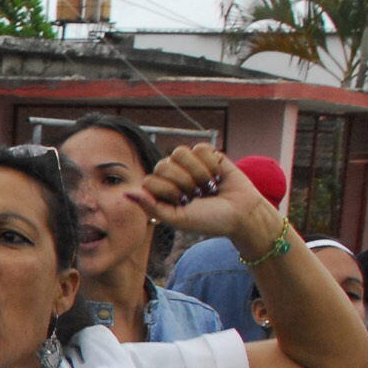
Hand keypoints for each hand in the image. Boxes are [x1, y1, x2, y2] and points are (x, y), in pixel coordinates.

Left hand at [132, 144, 280, 247]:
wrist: (241, 213)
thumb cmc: (209, 220)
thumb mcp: (177, 218)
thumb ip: (151, 206)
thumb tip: (126, 193)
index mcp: (160, 191)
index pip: (149, 180)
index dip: (168, 192)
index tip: (184, 203)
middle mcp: (171, 175)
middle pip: (163, 165)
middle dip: (184, 182)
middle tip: (199, 195)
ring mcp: (188, 163)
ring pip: (180, 152)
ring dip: (197, 172)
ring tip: (208, 185)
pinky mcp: (207, 154)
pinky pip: (200, 148)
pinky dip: (211, 163)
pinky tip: (218, 175)